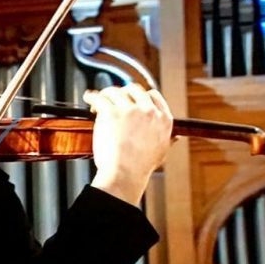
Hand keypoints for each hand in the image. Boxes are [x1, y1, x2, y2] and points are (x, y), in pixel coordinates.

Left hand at [83, 84, 173, 205]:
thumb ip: (168, 140)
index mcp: (163, 119)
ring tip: (97, 102)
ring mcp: (130, 110)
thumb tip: (175, 136)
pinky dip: (92, 96)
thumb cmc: (140, 167)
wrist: (125, 174)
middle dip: (122, 92)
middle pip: (133, 89)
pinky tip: (88, 98)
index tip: (130, 99)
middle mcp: (148, 110)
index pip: (153, 95)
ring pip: (115, 92)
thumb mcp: (162, 152)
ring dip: (105, 94)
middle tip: (113, 100)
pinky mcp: (111, 112)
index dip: (139, 95)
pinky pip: (99, 97)